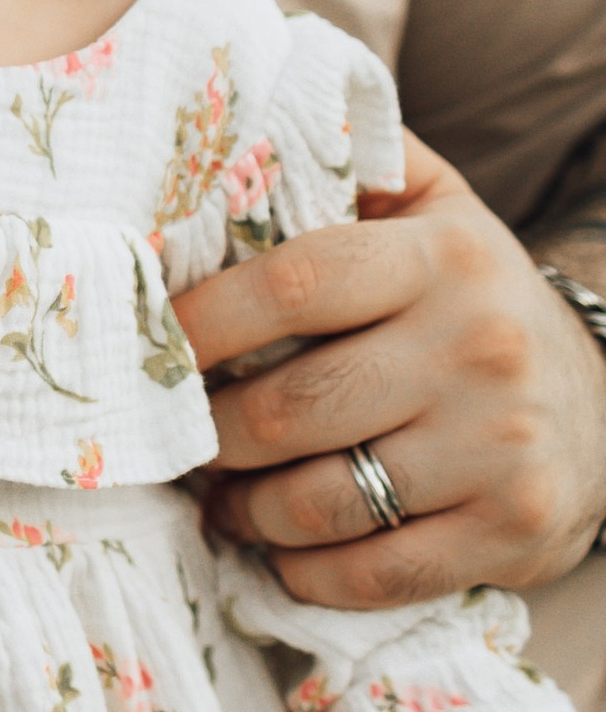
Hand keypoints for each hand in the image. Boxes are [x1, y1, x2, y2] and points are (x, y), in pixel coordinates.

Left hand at [178, 133, 605, 606]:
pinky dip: (307, 573)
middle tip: (182, 440)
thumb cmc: (470, 299)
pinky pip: (374, 575)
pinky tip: (289, 550)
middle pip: (291, 407)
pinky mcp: (514, 530)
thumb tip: (215, 136)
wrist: (603, 402)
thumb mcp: (430, 207)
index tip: (150, 345)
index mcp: (444, 258)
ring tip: (229, 499)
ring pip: (321, 501)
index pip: (294, 282)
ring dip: (248, 513)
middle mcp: (480, 348)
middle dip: (211, 435)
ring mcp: (501, 446)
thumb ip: (341, 166)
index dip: (203, 321)